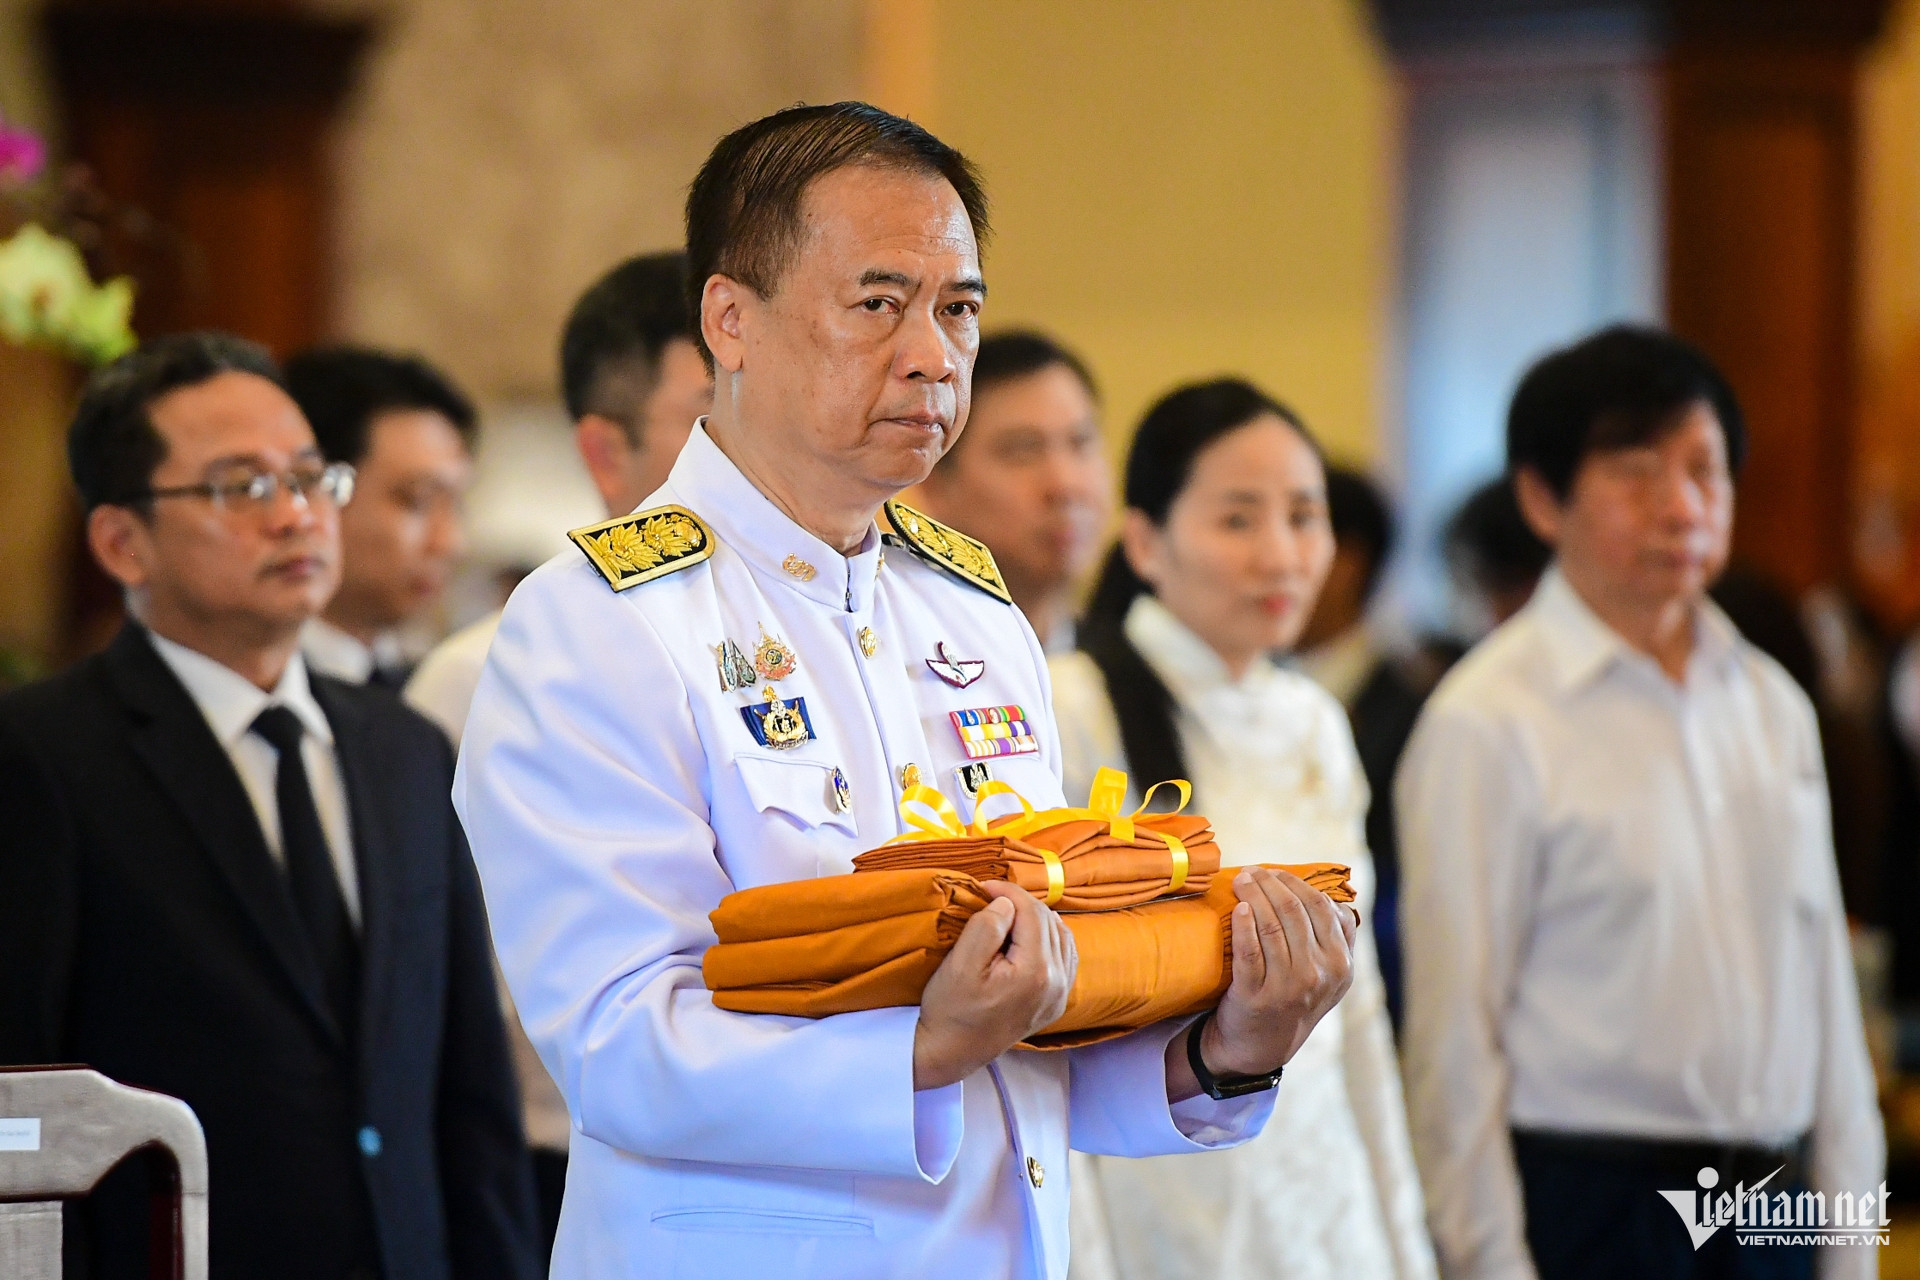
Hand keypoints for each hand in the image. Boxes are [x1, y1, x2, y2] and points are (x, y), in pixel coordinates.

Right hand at [913, 882, 1076, 1089]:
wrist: (952, 1051)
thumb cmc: (951, 1009)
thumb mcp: (961, 964)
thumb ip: (987, 927)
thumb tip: (1007, 903)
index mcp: (1036, 972)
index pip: (1033, 913)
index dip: (1010, 891)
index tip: (984, 885)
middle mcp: (1057, 983)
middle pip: (1049, 922)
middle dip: (1021, 904)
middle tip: (991, 898)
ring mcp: (1059, 996)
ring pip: (1061, 936)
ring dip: (1037, 919)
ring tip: (1007, 914)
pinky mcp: (1055, 1003)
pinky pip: (1065, 957)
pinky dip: (1049, 939)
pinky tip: (1028, 936)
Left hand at [1165, 867, 1357, 1101]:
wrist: (1262, 1046)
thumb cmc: (1295, 999)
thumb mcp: (1330, 975)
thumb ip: (1338, 938)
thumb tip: (1336, 896)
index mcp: (1341, 964)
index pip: (1322, 907)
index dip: (1295, 882)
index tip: (1273, 871)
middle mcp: (1319, 975)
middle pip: (1294, 911)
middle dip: (1270, 883)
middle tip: (1251, 871)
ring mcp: (1288, 987)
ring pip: (1271, 926)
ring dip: (1253, 895)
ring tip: (1240, 881)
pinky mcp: (1256, 996)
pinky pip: (1249, 951)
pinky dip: (1243, 925)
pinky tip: (1239, 909)